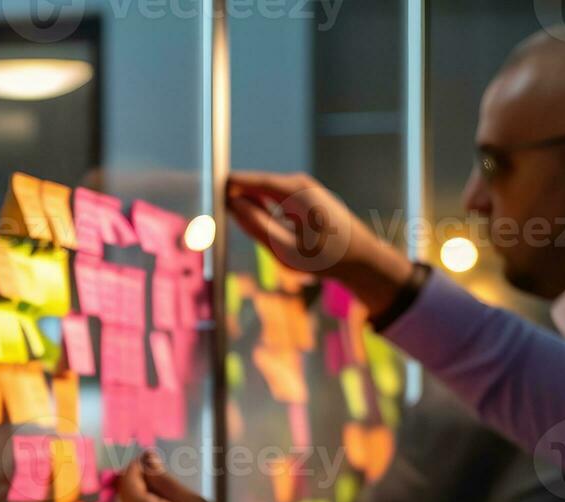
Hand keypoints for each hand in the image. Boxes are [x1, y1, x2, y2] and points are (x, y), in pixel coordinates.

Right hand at [227, 170, 413, 314]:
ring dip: (247, 205)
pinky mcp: (305, 198)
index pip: (247, 180)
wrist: (360, 258)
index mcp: (293, 190)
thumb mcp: (284, 248)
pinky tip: (258, 225)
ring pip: (263, 193)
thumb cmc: (324, 258)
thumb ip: (255, 224)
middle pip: (254, 184)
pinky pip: (274, 199)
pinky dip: (261, 209)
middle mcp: (298, 183)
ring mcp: (303, 189)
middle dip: (234, 197)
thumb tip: (232, 204)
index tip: (203, 193)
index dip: (224, 186)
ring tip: (231, 220)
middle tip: (211, 214)